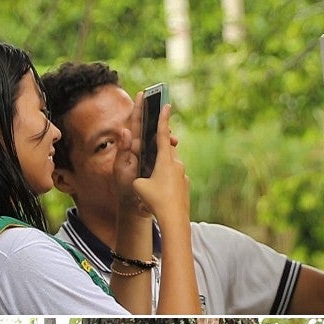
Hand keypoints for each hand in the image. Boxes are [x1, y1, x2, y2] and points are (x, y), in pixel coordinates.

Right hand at [130, 98, 190, 224]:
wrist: (174, 220)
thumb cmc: (155, 201)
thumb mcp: (138, 185)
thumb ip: (138, 174)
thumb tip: (143, 174)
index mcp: (165, 160)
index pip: (162, 134)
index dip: (162, 118)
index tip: (166, 104)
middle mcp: (177, 164)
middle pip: (166, 150)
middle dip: (158, 148)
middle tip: (150, 148)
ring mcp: (183, 175)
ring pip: (170, 165)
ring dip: (160, 167)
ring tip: (151, 181)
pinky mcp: (185, 185)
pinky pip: (174, 177)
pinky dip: (165, 180)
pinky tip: (159, 193)